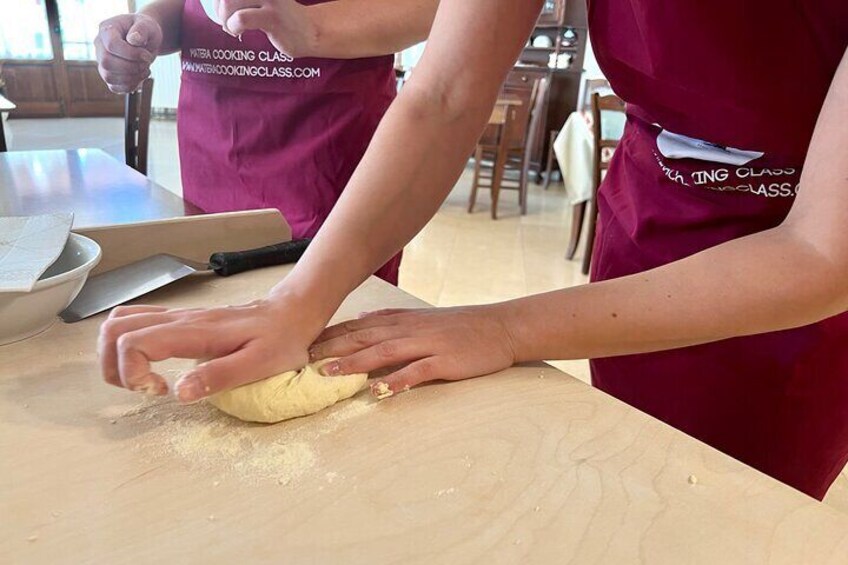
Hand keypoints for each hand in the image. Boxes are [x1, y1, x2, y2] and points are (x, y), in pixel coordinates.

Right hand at [94, 13, 162, 93]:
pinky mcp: (109, 75)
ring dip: (132, 78)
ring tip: (146, 69)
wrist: (145, 39)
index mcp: (106, 30)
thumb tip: (133, 40)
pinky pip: (114, 87)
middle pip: (107, 63)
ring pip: (109, 77)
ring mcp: (102, 62)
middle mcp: (99, 46)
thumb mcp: (147, 25)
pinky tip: (140, 77)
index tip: (147, 55)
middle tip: (147, 62)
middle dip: (132, 67)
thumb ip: (141, 29)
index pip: (112, 45)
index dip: (131, 54)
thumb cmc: (145, 30)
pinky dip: (130, 86)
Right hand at [97, 298, 314, 402]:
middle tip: (147, 389)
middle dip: (115, 367)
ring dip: (116, 355)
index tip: (161, 391)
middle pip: (114, 330)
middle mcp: (180, 319)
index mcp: (195, 330)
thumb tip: (180, 393)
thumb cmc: (281, 340)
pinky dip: (127, 344)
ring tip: (145, 379)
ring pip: (120, 322)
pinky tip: (151, 364)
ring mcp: (178, 316)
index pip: (134, 341)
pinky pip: (137, 320)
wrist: (292, 313)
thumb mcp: (261, 364)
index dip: (133, 372)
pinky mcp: (181, 319)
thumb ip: (220, 376)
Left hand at [217, 0, 316, 56]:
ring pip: (229, 3)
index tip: (221, 10)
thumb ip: (241, 0)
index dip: (217, 2)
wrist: (310, 31)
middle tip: (226, 21)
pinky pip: (241, 18)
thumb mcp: (259, 0)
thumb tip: (215, 4)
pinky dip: (233, 27)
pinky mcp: (272, 17)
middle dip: (219, 9)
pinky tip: (238, 32)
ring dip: (225, 19)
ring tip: (232, 28)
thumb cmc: (280, 16)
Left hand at [308, 306, 518, 395]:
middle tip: (301, 359)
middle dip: (331, 347)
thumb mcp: (422, 318)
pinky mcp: (444, 361)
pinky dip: (397, 380)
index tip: (302, 345)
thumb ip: (391, 320)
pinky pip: (417, 371)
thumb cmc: (461, 326)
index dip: (329, 335)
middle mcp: (409, 329)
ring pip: (384, 351)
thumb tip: (361, 321)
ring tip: (328, 373)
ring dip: (354, 363)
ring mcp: (427, 344)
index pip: (358, 326)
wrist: (500, 327)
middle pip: (363, 337)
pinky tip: (379, 391)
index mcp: (401, 320)